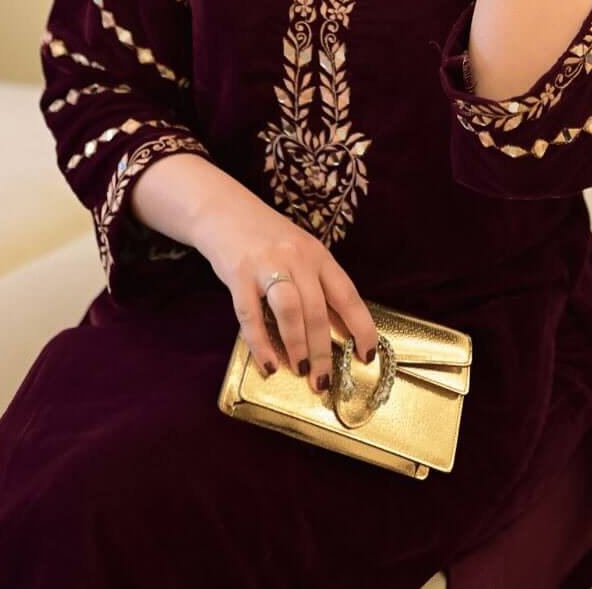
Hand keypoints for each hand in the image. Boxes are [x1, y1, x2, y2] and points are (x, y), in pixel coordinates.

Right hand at [192, 190, 377, 394]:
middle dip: (324, 350)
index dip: (360, 326)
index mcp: (319, 255)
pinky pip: (250, 315)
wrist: (225, 210)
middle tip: (324, 381)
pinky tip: (268, 364)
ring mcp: (267, 265)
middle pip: (318, 309)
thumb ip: (316, 284)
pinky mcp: (238, 274)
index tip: (366, 356)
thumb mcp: (301, 253)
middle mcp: (297, 258)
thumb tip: (337, 329)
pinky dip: (261, 343)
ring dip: (298, 346)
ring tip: (301, 372)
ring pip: (290, 311)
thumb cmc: (268, 238)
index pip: (347, 294)